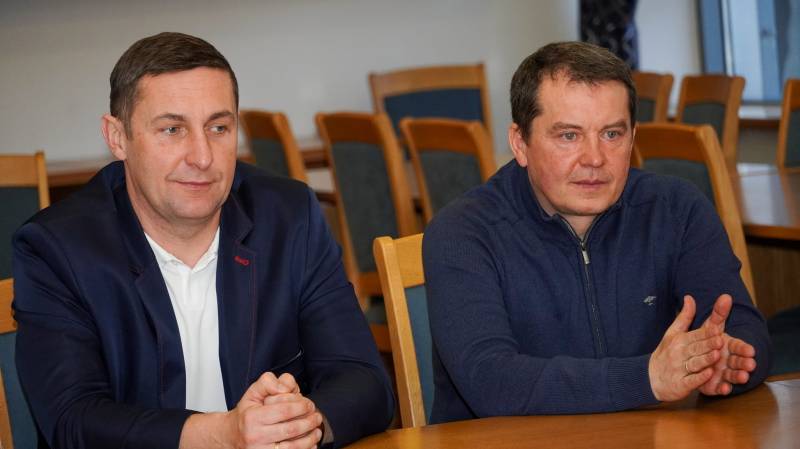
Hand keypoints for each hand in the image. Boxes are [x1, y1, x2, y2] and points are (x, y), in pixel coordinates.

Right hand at [179, 372, 322, 448]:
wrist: (232, 435)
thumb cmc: (247, 413)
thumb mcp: (254, 392)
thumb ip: (269, 382)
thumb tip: (284, 387)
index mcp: (252, 417)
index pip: (284, 410)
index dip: (301, 406)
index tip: (309, 404)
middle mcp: (255, 436)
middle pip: (291, 429)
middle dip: (309, 422)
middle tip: (316, 416)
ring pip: (293, 447)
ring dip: (310, 438)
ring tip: (316, 430)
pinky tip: (311, 444)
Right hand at [648, 295, 723, 401]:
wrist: (650, 377)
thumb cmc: (666, 353)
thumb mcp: (673, 333)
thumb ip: (685, 317)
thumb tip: (690, 297)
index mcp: (679, 340)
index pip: (695, 335)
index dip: (706, 333)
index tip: (718, 329)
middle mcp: (678, 354)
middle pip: (695, 348)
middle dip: (708, 345)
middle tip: (721, 341)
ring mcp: (678, 369)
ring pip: (694, 364)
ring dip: (705, 360)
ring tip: (717, 356)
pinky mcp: (680, 384)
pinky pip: (691, 381)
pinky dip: (700, 378)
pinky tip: (709, 375)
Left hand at [696, 294, 757, 395]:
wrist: (684, 361)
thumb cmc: (702, 342)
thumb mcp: (707, 327)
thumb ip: (717, 314)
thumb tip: (725, 295)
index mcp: (727, 346)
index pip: (738, 346)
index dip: (743, 349)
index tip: (750, 350)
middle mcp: (727, 360)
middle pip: (737, 361)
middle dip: (744, 363)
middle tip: (750, 364)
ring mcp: (721, 373)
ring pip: (732, 375)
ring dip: (738, 376)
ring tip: (743, 377)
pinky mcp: (713, 385)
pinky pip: (719, 388)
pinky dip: (722, 388)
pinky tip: (725, 389)